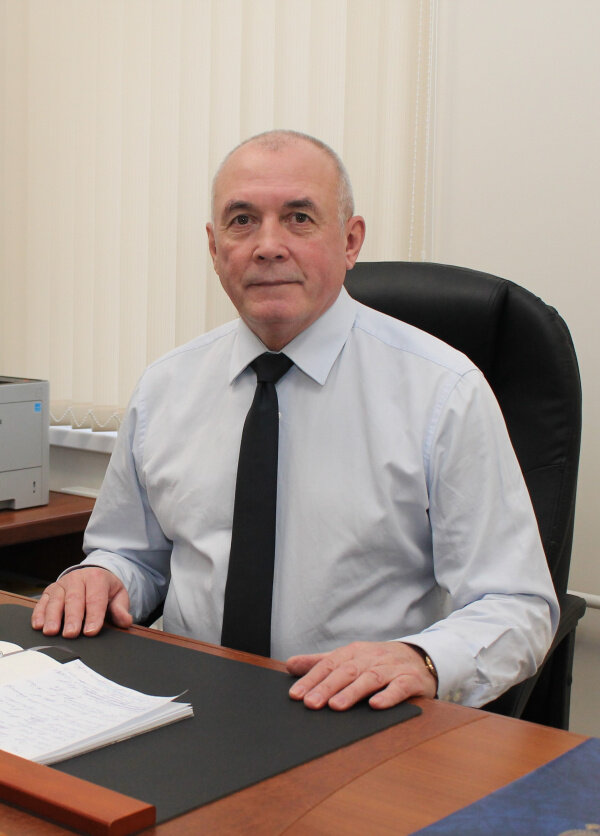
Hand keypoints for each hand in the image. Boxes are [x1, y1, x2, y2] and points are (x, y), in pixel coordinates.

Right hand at [31, 567, 132, 637]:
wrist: (93, 575)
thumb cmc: (105, 589)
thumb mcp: (118, 595)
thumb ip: (121, 609)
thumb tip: (125, 621)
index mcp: (97, 578)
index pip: (96, 599)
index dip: (94, 616)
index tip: (91, 631)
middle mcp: (78, 578)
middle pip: (74, 599)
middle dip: (72, 618)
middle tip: (71, 634)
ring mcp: (62, 584)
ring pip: (56, 600)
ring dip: (53, 616)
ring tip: (52, 631)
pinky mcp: (50, 590)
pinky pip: (43, 601)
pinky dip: (39, 613)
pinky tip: (39, 625)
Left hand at [286, 641, 436, 710]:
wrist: (420, 658)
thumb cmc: (379, 661)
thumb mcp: (350, 658)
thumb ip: (320, 663)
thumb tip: (290, 665)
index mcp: (354, 652)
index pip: (329, 664)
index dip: (312, 679)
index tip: (296, 694)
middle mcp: (372, 657)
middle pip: (347, 671)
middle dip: (327, 687)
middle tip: (311, 703)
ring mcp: (392, 668)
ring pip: (370, 679)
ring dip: (352, 692)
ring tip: (336, 705)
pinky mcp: (411, 680)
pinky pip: (399, 688)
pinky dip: (388, 696)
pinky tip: (375, 705)